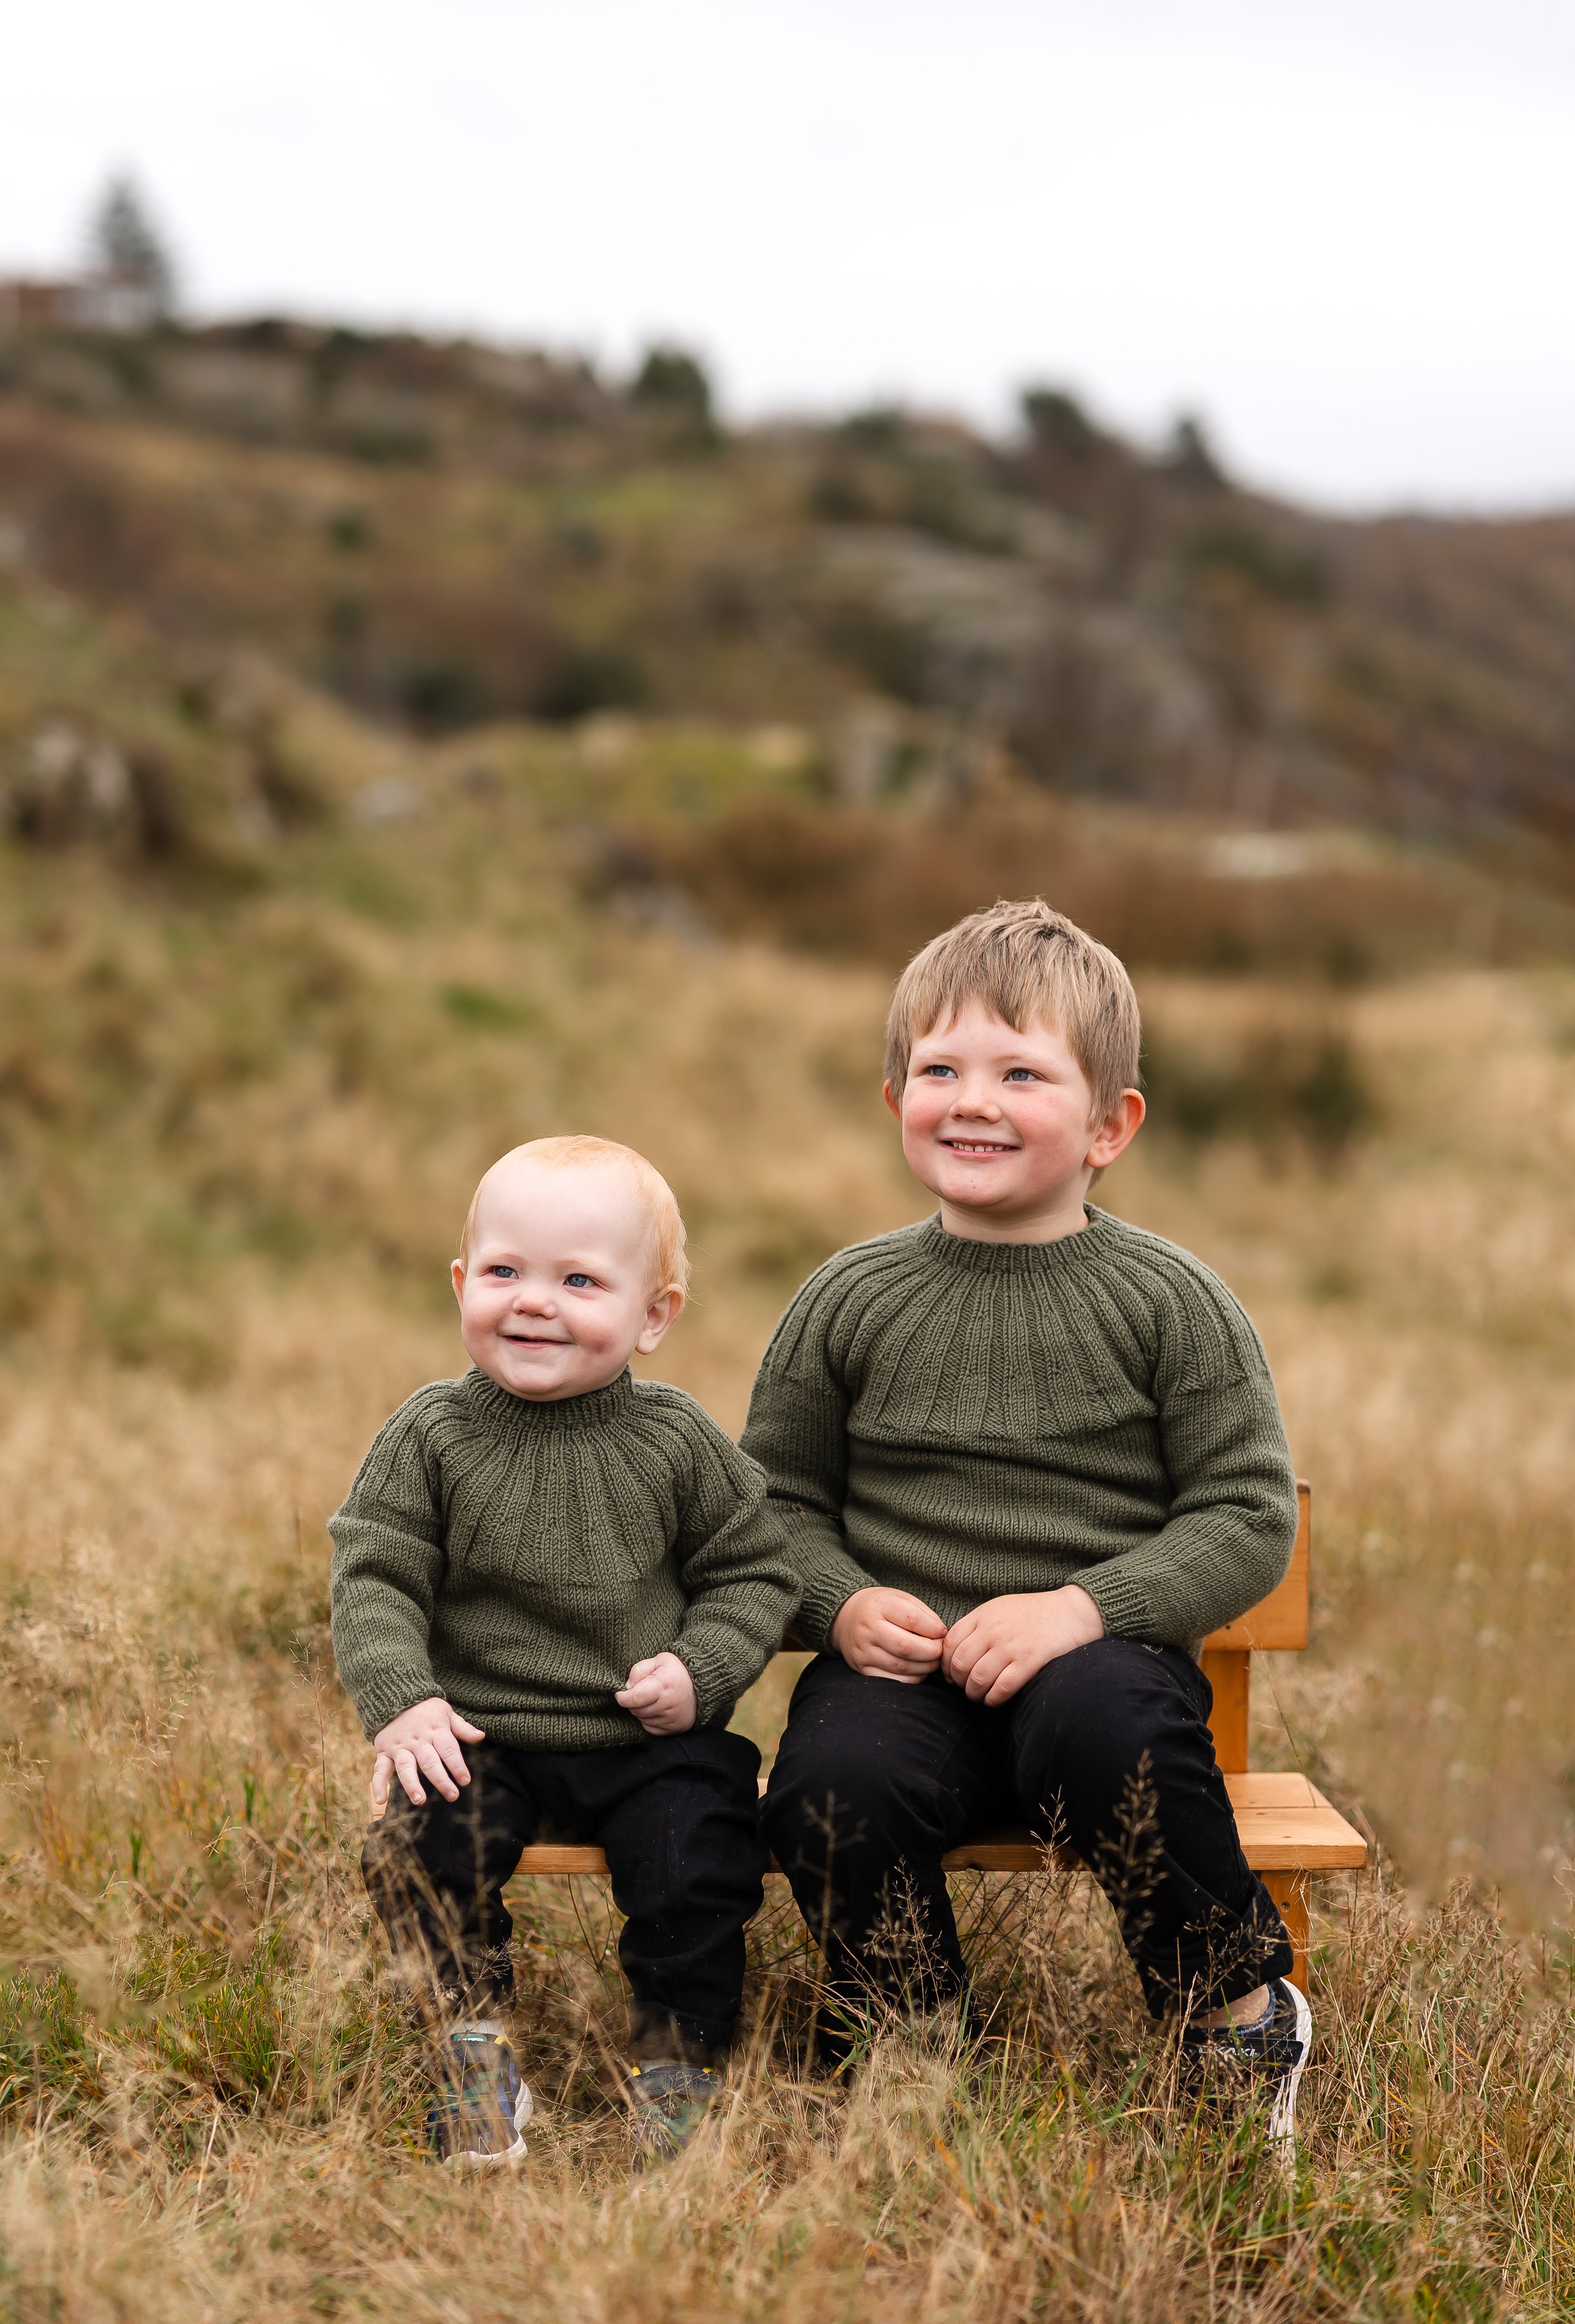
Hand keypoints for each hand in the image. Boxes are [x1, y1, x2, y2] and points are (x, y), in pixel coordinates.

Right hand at [372, 1697, 485, 1807]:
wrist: (395, 1697)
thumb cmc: (426, 1709)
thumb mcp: (446, 1712)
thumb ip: (462, 1727)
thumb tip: (481, 1736)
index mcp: (435, 1730)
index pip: (448, 1749)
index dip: (457, 1765)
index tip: (465, 1781)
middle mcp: (417, 1740)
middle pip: (430, 1762)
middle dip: (441, 1780)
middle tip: (452, 1795)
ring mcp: (399, 1747)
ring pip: (406, 1767)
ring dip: (412, 1784)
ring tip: (419, 1800)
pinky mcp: (384, 1752)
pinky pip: (379, 1769)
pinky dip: (378, 1785)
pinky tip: (381, 1801)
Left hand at [616, 1652, 696, 1734]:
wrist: (702, 1686)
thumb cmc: (678, 1671)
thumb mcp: (659, 1660)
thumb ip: (639, 1670)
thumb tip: (628, 1687)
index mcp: (663, 1686)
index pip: (635, 1698)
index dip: (623, 1697)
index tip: (621, 1693)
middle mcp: (669, 1705)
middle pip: (636, 1710)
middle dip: (633, 1701)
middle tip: (641, 1691)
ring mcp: (672, 1720)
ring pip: (642, 1719)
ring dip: (641, 1710)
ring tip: (652, 1698)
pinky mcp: (674, 1729)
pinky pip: (650, 1728)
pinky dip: (649, 1719)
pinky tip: (658, 1708)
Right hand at [830, 1587, 946, 1682]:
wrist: (846, 1617)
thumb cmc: (881, 1608)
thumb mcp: (901, 1598)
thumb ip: (923, 1615)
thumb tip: (942, 1636)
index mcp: (880, 1606)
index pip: (912, 1620)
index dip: (934, 1629)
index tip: (941, 1632)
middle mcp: (868, 1629)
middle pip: (906, 1647)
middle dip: (932, 1652)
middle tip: (940, 1651)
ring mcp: (863, 1651)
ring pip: (900, 1666)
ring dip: (924, 1667)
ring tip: (932, 1661)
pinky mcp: (861, 1668)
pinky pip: (891, 1680)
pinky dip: (910, 1679)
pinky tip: (917, 1671)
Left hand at [941, 1585, 1104, 1705]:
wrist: (1073, 1612)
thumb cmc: (1035, 1613)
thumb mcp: (1000, 1608)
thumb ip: (977, 1625)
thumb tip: (953, 1653)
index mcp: (983, 1615)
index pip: (949, 1643)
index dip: (946, 1664)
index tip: (952, 1675)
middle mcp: (993, 1630)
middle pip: (959, 1664)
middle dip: (958, 1682)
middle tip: (966, 1688)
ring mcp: (1011, 1646)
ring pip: (977, 1679)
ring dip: (974, 1694)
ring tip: (980, 1696)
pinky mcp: (1030, 1661)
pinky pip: (1001, 1688)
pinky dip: (993, 1699)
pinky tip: (995, 1699)